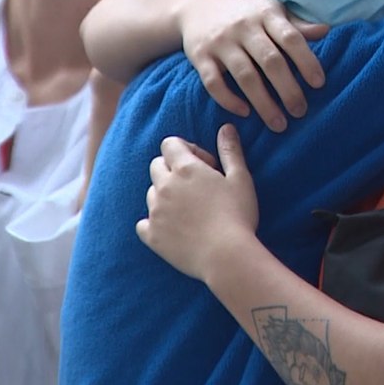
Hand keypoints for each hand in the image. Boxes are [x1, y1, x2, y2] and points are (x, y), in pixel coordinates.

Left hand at [137, 125, 259, 280]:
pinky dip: (154, 223)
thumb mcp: (240, 179)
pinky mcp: (152, 236)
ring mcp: (155, 211)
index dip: (187, 150)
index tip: (205, 165)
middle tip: (196, 187)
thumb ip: (230, 151)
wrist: (226, 256)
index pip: (170, 144)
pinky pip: (143, 223)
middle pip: (156, 165)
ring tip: (189, 211)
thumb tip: (226, 127)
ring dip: (165, 196)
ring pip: (151, 193)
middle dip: (172, 170)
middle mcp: (165, 186)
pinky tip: (173, 229)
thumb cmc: (238, 216)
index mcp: (186, 169)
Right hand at [180, 0, 327, 131]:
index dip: (306, 61)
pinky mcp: (200, 56)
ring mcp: (220, 42)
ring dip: (263, 103)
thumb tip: (326, 30)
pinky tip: (245, 113)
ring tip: (279, 125)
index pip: (290, 38)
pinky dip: (229, 100)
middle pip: (270, 61)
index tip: (319, 84)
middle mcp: (243, 27)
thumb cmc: (246, 14)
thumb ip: (296, 26)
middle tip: (300, 111)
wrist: (199, 5)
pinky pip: (213, 82)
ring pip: (244, 76)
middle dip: (288, 89)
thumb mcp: (271, 12)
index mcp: (266, 14)